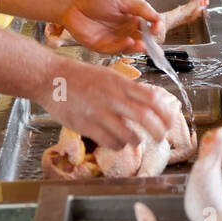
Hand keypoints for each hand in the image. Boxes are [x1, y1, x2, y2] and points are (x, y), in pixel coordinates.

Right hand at [35, 57, 171, 148]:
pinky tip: (117, 141)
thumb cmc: (80, 77)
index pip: (152, 98)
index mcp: (119, 83)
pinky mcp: (85, 126)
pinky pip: (110, 142)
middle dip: (158, 131)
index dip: (166, 113)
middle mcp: (111, 97)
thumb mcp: (108, 75)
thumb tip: (151, 102)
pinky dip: (118, 145)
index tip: (171, 120)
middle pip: (145, 118)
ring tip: (135, 140)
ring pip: (128, 135)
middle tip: (161, 137)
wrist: (50, 78)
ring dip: (136, 141)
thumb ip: (128, 89)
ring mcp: (98, 113)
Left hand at [61, 0, 160, 54]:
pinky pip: (113, 49)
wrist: (72, 1)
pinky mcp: (100, 47)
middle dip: (148, 44)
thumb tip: (158, 18)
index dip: (154, 29)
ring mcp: (112, 40)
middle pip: (140, 41)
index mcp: (130, 20)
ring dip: (136, 47)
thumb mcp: (123, 0)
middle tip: (154, 45)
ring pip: (128, 48)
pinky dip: (122, 47)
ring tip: (143, 45)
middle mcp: (123, 31)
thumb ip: (141, 9)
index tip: (157, 28)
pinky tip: (129, 41)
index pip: (147, 28)